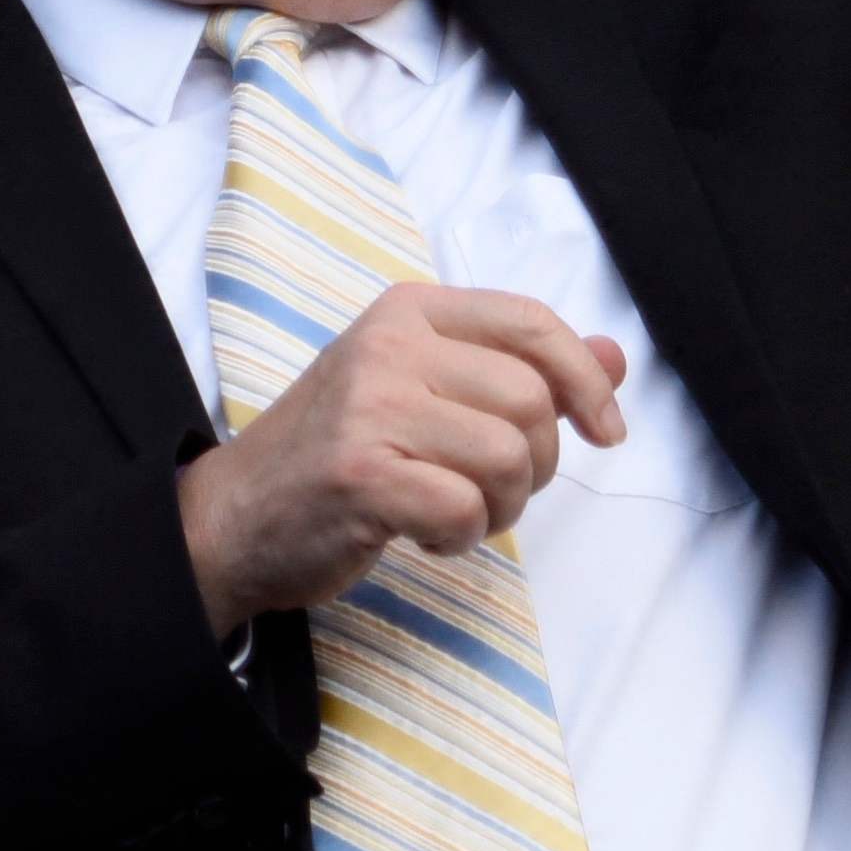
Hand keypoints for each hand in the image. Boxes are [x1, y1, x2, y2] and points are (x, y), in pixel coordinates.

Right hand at [177, 281, 627, 632]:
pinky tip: (422, 535)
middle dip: (536, 464)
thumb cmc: (339, 452)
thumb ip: (518, 367)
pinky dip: (459, 538)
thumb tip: (616, 357)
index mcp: (409, 312)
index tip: (605, 431)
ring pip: (507, 457)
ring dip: (499, 507)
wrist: (234, 516)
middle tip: (494, 490)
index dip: (585, 379)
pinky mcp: (358, 475)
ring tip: (456, 513)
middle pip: (530, 400)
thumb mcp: (425, 388)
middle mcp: (389, 346)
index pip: (531, 323)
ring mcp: (369, 408)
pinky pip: (462, 509)